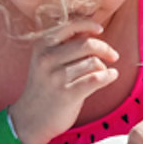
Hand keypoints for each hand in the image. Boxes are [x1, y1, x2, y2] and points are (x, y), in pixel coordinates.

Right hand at [10, 17, 119, 143]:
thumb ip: (64, 44)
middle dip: (105, 49)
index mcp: (42, 45)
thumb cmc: (44, 87)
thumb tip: (90, 31)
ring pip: (93, 62)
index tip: (100, 30)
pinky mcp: (67, 94)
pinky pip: (95, 80)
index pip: (71, 26)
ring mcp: (56, 77)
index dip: (89, 25)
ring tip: (102, 74)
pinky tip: (112, 76)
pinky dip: (108, 76)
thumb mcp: (45, 60)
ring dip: (103, 67)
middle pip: (87, 44)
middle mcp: (47, 58)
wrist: (29, 118)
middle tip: (113, 55)